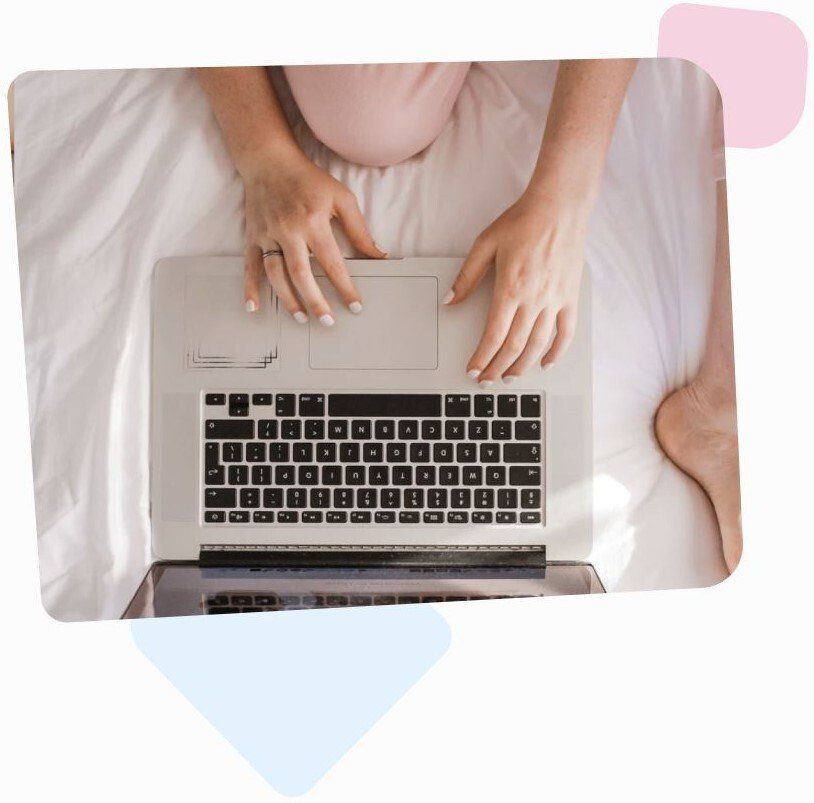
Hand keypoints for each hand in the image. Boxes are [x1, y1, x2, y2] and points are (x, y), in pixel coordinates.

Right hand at [241, 146, 384, 323]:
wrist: (269, 159)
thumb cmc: (309, 179)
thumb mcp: (341, 198)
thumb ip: (359, 229)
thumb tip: (377, 255)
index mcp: (313, 221)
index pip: (332, 263)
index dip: (345, 287)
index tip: (355, 306)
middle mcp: (289, 230)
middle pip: (302, 274)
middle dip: (316, 301)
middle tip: (328, 322)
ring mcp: (268, 235)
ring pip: (276, 274)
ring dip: (288, 299)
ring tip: (301, 318)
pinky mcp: (253, 236)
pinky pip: (250, 265)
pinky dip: (250, 287)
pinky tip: (254, 307)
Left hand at [446, 191, 587, 383]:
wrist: (559, 206)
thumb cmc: (523, 221)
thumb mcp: (485, 244)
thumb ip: (467, 276)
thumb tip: (451, 301)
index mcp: (510, 288)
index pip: (494, 335)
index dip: (482, 357)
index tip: (474, 370)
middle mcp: (534, 298)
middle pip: (514, 346)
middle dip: (498, 368)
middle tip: (487, 380)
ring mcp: (555, 300)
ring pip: (538, 344)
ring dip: (523, 366)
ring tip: (510, 377)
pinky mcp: (570, 297)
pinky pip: (566, 332)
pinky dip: (557, 352)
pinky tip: (546, 363)